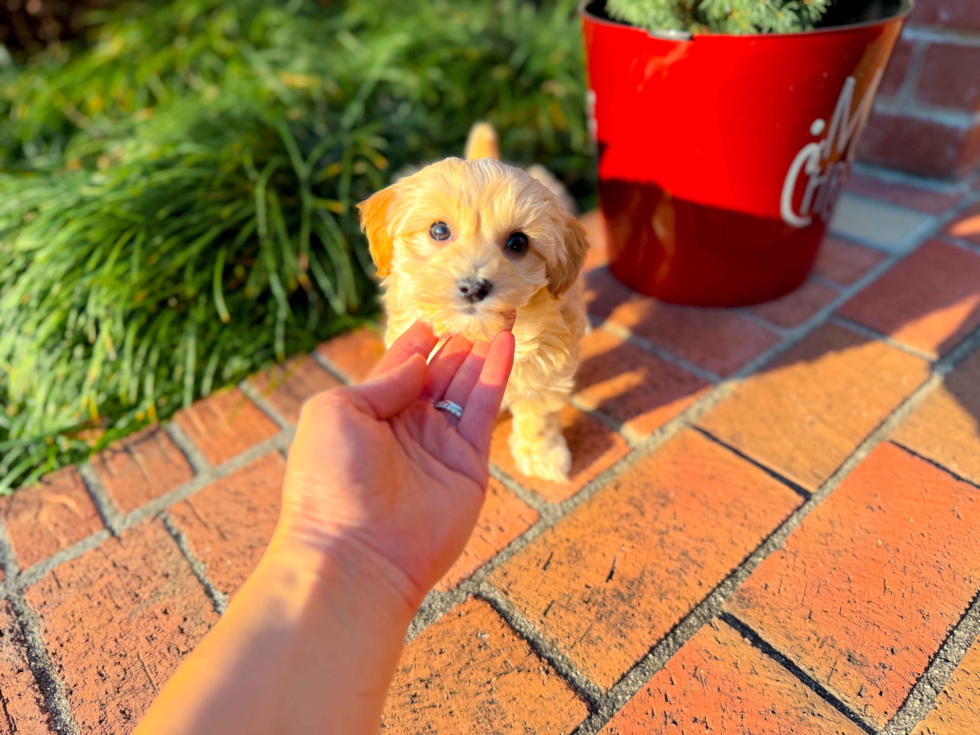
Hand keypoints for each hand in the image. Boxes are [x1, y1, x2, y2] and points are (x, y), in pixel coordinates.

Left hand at [274, 321, 514, 611]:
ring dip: (479, 353)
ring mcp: (439, 446)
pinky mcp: (470, 465)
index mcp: (367, 415)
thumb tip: (419, 362)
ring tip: (496, 316)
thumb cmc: (331, 481)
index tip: (432, 315)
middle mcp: (405, 428)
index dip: (414, 343)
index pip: (397, 369)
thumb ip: (383, 381)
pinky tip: (505, 344)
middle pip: (437, 374)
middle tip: (475, 309)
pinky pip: (485, 409)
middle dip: (454, 344)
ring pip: (464, 387)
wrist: (357, 554)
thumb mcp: (338, 412)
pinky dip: (496, 375)